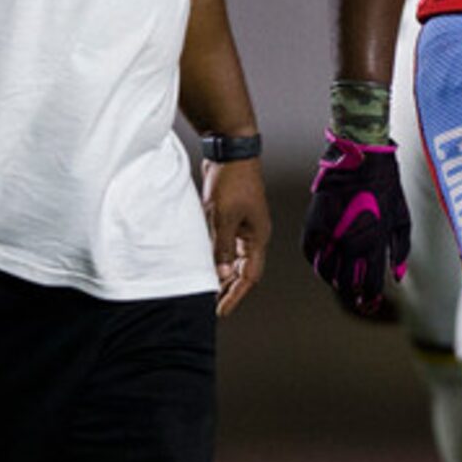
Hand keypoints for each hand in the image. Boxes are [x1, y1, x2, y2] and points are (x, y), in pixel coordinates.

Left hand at [203, 157, 270, 315]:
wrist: (231, 150)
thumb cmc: (232, 180)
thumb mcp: (223, 217)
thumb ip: (222, 247)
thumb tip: (222, 273)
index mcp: (257, 238)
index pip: (250, 276)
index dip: (235, 296)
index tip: (221, 311)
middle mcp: (254, 235)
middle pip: (243, 271)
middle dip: (228, 289)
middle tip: (211, 304)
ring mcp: (244, 226)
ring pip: (234, 259)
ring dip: (222, 274)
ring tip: (206, 288)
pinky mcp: (232, 216)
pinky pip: (226, 245)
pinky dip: (217, 256)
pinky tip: (204, 262)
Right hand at [301, 133, 409, 316]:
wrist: (362, 158)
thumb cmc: (387, 186)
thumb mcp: (402, 218)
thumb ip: (400, 249)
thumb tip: (397, 275)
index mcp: (374, 244)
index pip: (370, 285)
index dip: (369, 299)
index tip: (369, 303)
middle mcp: (351, 243)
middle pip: (346, 284)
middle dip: (350, 295)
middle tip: (353, 298)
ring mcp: (330, 234)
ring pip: (326, 272)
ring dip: (333, 280)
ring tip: (340, 280)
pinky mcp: (315, 223)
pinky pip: (312, 253)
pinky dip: (317, 261)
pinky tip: (324, 262)